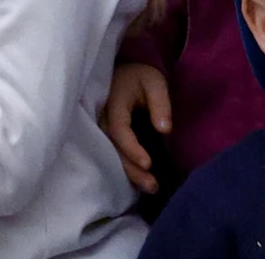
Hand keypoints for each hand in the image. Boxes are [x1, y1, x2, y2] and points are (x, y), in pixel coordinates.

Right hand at [103, 63, 171, 193]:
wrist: (122, 75)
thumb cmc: (140, 78)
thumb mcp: (155, 82)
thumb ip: (160, 104)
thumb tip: (165, 130)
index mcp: (113, 104)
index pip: (119, 130)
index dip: (132, 148)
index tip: (148, 164)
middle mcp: (101, 120)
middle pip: (111, 149)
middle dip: (131, 169)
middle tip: (152, 186)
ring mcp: (99, 130)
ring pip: (109, 156)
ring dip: (128, 174)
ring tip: (151, 188)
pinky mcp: (103, 137)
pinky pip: (110, 155)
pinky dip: (124, 169)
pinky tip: (139, 183)